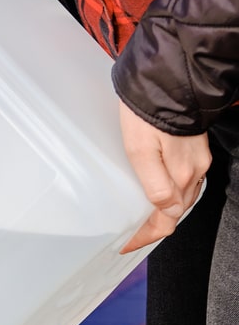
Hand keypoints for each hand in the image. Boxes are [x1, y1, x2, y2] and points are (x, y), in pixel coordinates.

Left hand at [119, 100, 210, 252]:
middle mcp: (193, 171)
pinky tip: (156, 183)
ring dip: (163, 208)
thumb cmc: (148, 112)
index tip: (128, 245)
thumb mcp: (140, 150)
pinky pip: (183, 177)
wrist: (169, 79)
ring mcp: (195, 159)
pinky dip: (170, 188)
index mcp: (180, 176)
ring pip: (181, 194)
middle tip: (131, 234)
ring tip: (140, 215)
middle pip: (175, 210)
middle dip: (155, 225)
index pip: (167, 220)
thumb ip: (155, 184)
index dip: (147, 235)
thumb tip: (165, 211)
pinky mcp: (192, 146)